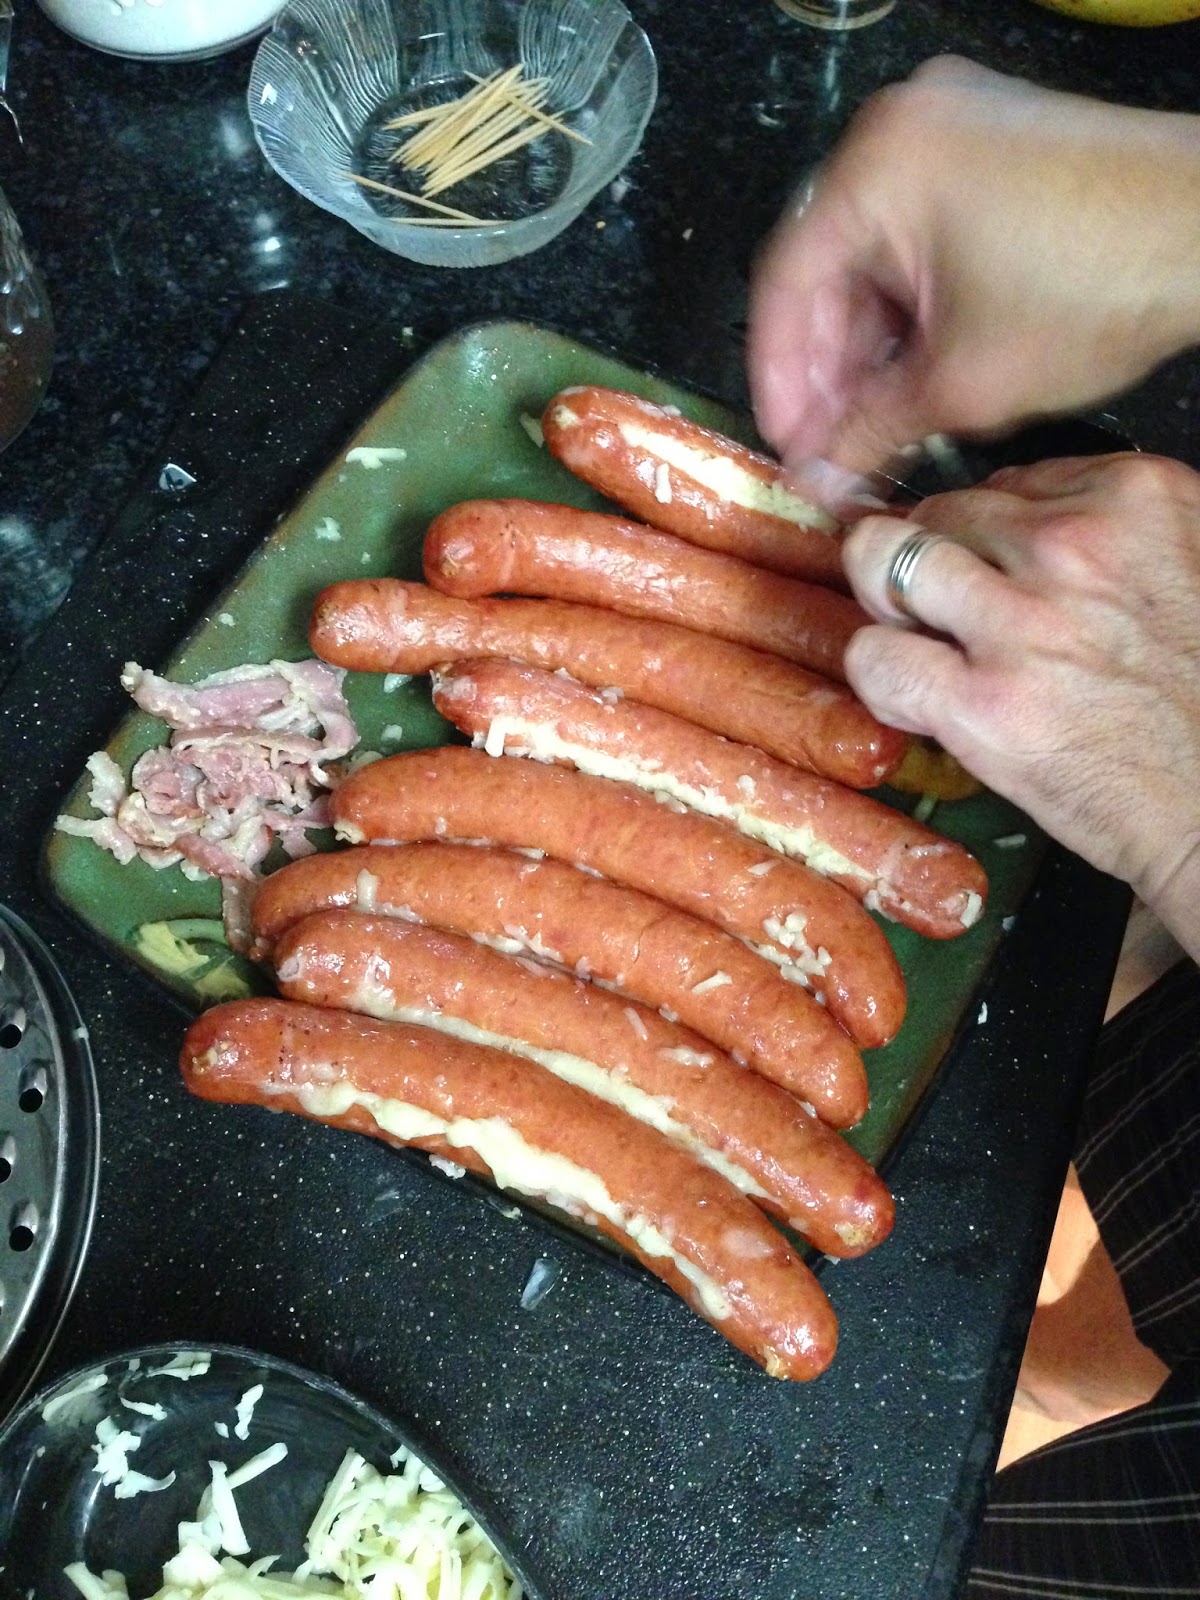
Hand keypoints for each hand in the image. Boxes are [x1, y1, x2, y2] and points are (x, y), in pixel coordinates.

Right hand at [747, 56, 1199, 475]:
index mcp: (880, 164)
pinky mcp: (991, 151)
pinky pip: (919, 238)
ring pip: (874, 259)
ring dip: (870, 349)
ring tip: (873, 426)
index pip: (785, 284)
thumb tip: (821, 472)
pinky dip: (912, 311)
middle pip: (827, 269)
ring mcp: (951, 131)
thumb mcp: (964, 381)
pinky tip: (912, 377)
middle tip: (829, 446)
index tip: (786, 439)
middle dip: (829, 371)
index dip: (778, 379)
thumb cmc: (1111, 276)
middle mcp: (905, 129)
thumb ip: (870, 431)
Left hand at [838, 453, 1199, 959]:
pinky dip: (877, 674)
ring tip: (911, 637)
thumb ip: (1118, 537)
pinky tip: (909, 692)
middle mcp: (1074, 545)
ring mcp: (1022, 622)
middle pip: (940, 513)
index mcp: (1138, 500)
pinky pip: (876, 658)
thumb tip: (1030, 526)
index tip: (991, 568)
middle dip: (928, 557)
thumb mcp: (1193, 569)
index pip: (1009, 482)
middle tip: (940, 608)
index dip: (985, 532)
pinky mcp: (982, 703)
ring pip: (885, 563)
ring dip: (884, 600)